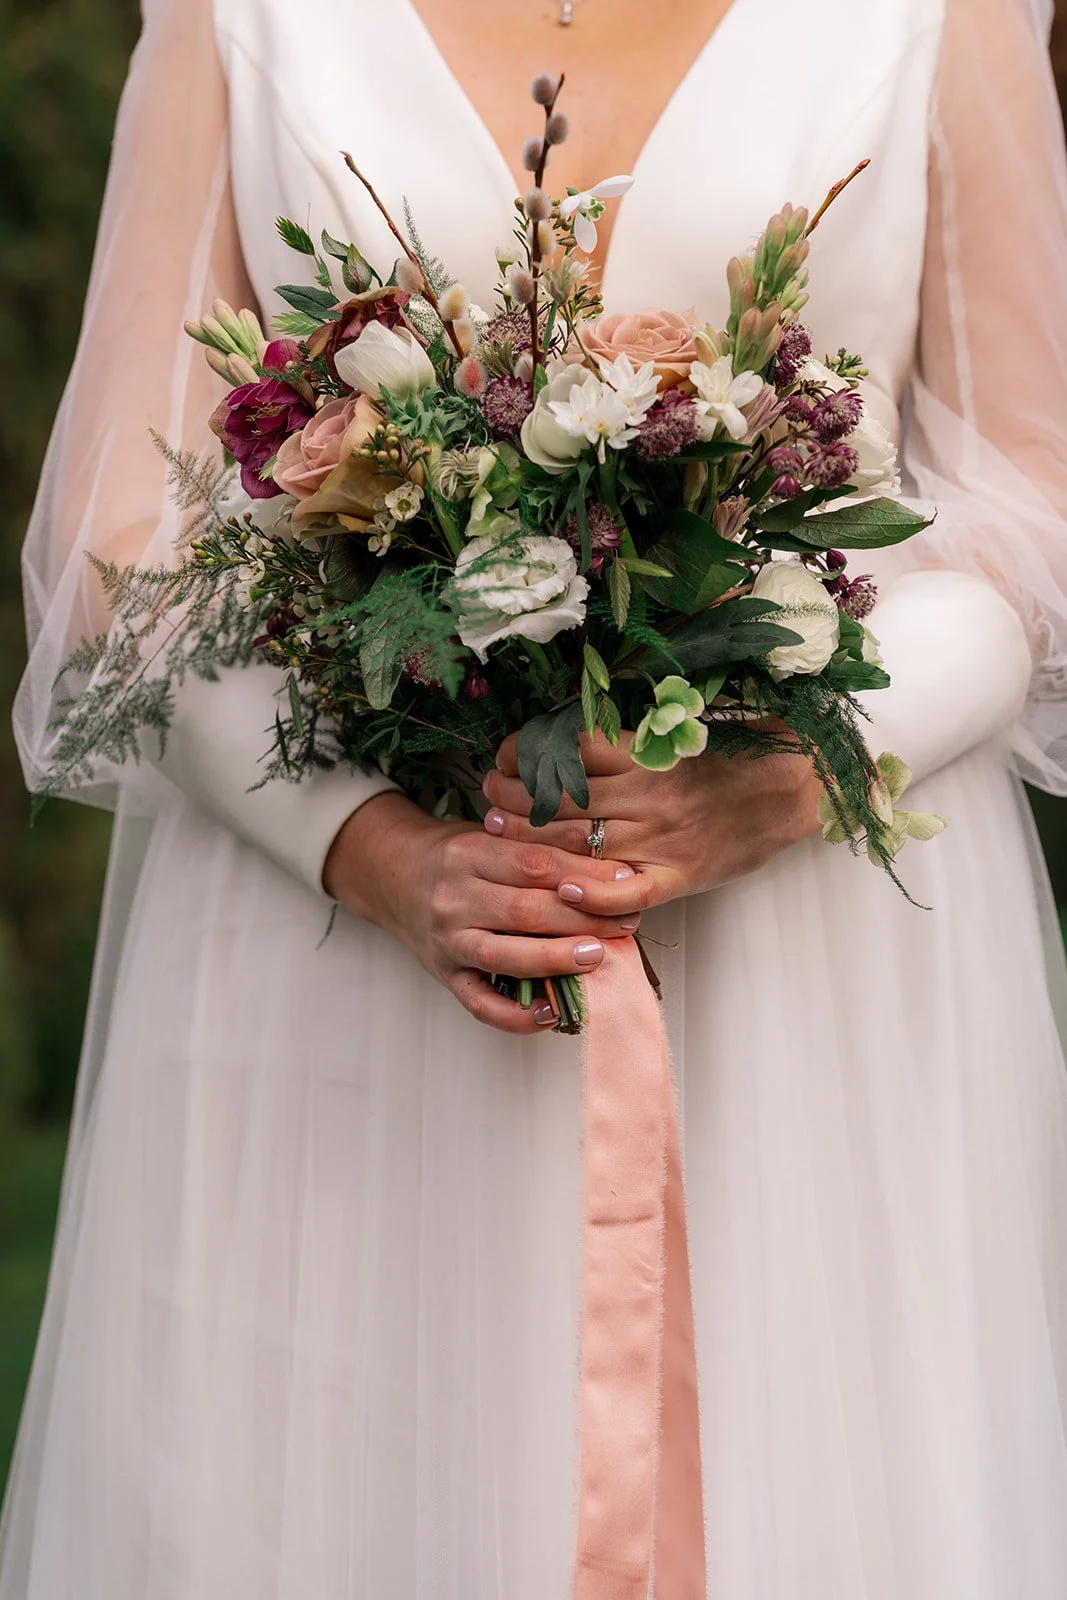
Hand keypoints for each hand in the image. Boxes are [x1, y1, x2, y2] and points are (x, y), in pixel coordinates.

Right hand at [323, 791, 640, 1034]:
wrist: (392, 876)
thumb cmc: (455, 856)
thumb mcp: (488, 836)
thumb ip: (536, 850)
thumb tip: (606, 870)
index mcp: (468, 853)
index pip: (535, 864)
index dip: (584, 876)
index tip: (626, 882)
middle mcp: (454, 898)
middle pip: (526, 910)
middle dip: (583, 918)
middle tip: (626, 921)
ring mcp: (448, 941)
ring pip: (505, 956)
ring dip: (556, 958)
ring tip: (597, 956)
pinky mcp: (446, 977)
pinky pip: (482, 1005)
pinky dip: (519, 1016)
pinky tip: (553, 1011)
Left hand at [480, 727, 823, 915]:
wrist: (787, 791)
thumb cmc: (729, 758)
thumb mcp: (675, 733)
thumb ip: (623, 737)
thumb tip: (559, 734)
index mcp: (648, 753)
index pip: (569, 750)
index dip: (525, 754)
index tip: (503, 757)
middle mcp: (650, 795)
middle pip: (563, 798)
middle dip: (514, 798)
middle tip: (490, 798)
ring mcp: (662, 839)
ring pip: (580, 842)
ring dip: (532, 840)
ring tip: (502, 832)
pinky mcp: (677, 876)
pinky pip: (624, 891)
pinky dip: (589, 893)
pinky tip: (559, 887)